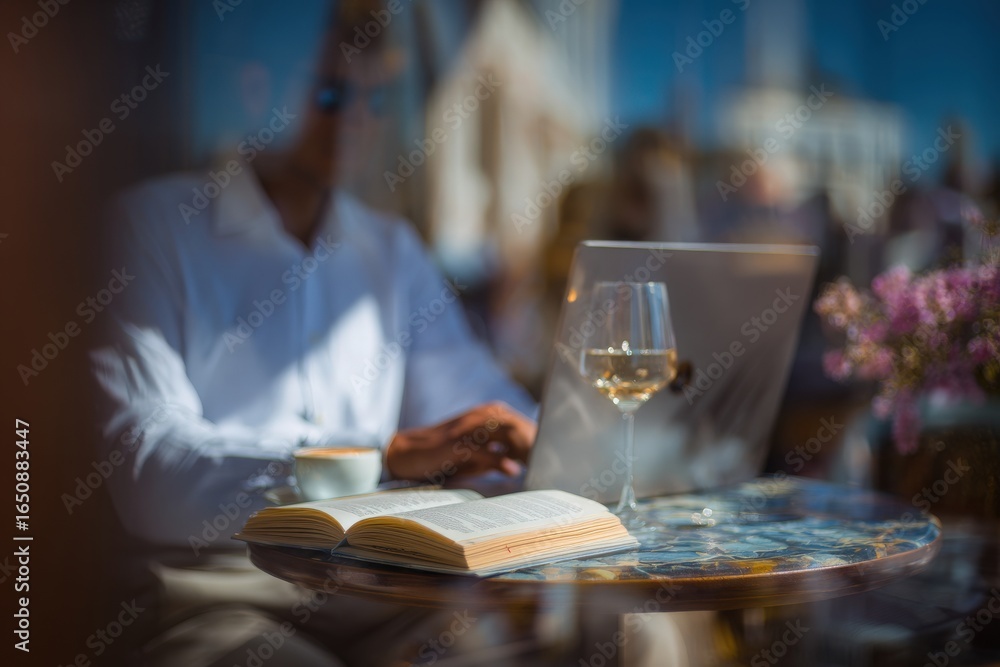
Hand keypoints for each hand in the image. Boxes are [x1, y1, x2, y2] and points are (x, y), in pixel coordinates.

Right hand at [385, 402, 536, 481]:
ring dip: (523, 450)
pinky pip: (484, 450)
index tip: (549, 459)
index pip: (520, 426)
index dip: (535, 442)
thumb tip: (517, 468)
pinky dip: (500, 461)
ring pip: (504, 435)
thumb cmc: (443, 456)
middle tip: (550, 464)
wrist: (409, 453)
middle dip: (534, 446)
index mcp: (487, 416)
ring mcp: (469, 429)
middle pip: (517, 428)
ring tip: (538, 466)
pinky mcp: (457, 443)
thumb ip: (495, 458)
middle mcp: (481, 418)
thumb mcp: (472, 458)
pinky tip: (513, 471)